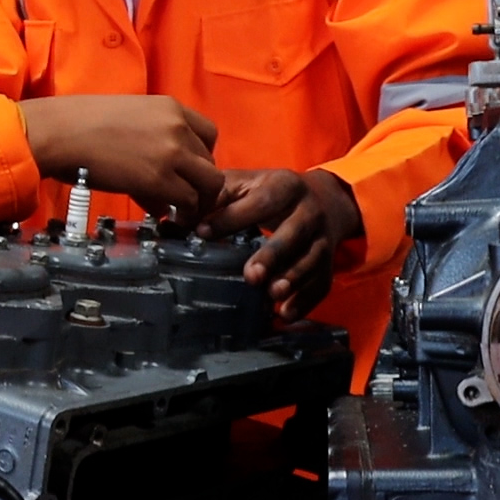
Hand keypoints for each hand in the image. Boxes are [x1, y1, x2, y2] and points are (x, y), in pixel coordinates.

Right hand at [19, 95, 222, 220]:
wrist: (58, 133)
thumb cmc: (79, 124)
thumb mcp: (127, 120)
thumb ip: (152, 142)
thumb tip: (159, 181)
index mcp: (170, 107)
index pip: (209, 134)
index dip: (202, 157)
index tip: (188, 172)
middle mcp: (178, 127)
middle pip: (212, 163)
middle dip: (201, 185)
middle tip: (185, 199)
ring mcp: (171, 153)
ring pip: (209, 185)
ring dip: (197, 202)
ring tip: (180, 213)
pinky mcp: (158, 179)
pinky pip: (187, 201)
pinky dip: (181, 213)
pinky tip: (166, 216)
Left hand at [197, 169, 362, 321]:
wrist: (322, 199)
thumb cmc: (268, 194)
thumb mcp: (242, 186)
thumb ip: (210, 201)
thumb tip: (171, 225)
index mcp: (284, 185)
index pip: (260, 201)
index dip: (231, 217)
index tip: (203, 233)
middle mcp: (309, 210)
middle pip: (294, 233)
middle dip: (273, 255)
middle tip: (251, 276)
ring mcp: (323, 238)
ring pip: (312, 260)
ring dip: (293, 279)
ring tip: (272, 295)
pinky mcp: (329, 262)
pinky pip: (322, 283)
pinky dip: (306, 301)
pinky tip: (286, 314)